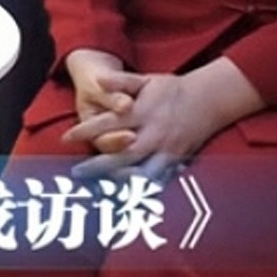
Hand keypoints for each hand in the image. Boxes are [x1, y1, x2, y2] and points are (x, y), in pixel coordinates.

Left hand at [66, 58, 262, 179]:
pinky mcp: (176, 160)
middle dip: (97, 165)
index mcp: (142, 112)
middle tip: (76, 173)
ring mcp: (166, 150)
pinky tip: (127, 197)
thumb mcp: (146, 79)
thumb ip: (120, 81)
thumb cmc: (172, 89)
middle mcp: (153, 133)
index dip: (86, 131)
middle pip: (121, 154)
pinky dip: (143, 189)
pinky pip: (158, 179)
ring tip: (99, 190)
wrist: (209, 100)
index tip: (67, 137)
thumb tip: (97, 81)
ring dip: (119, 183)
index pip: (108, 123)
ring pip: (141, 172)